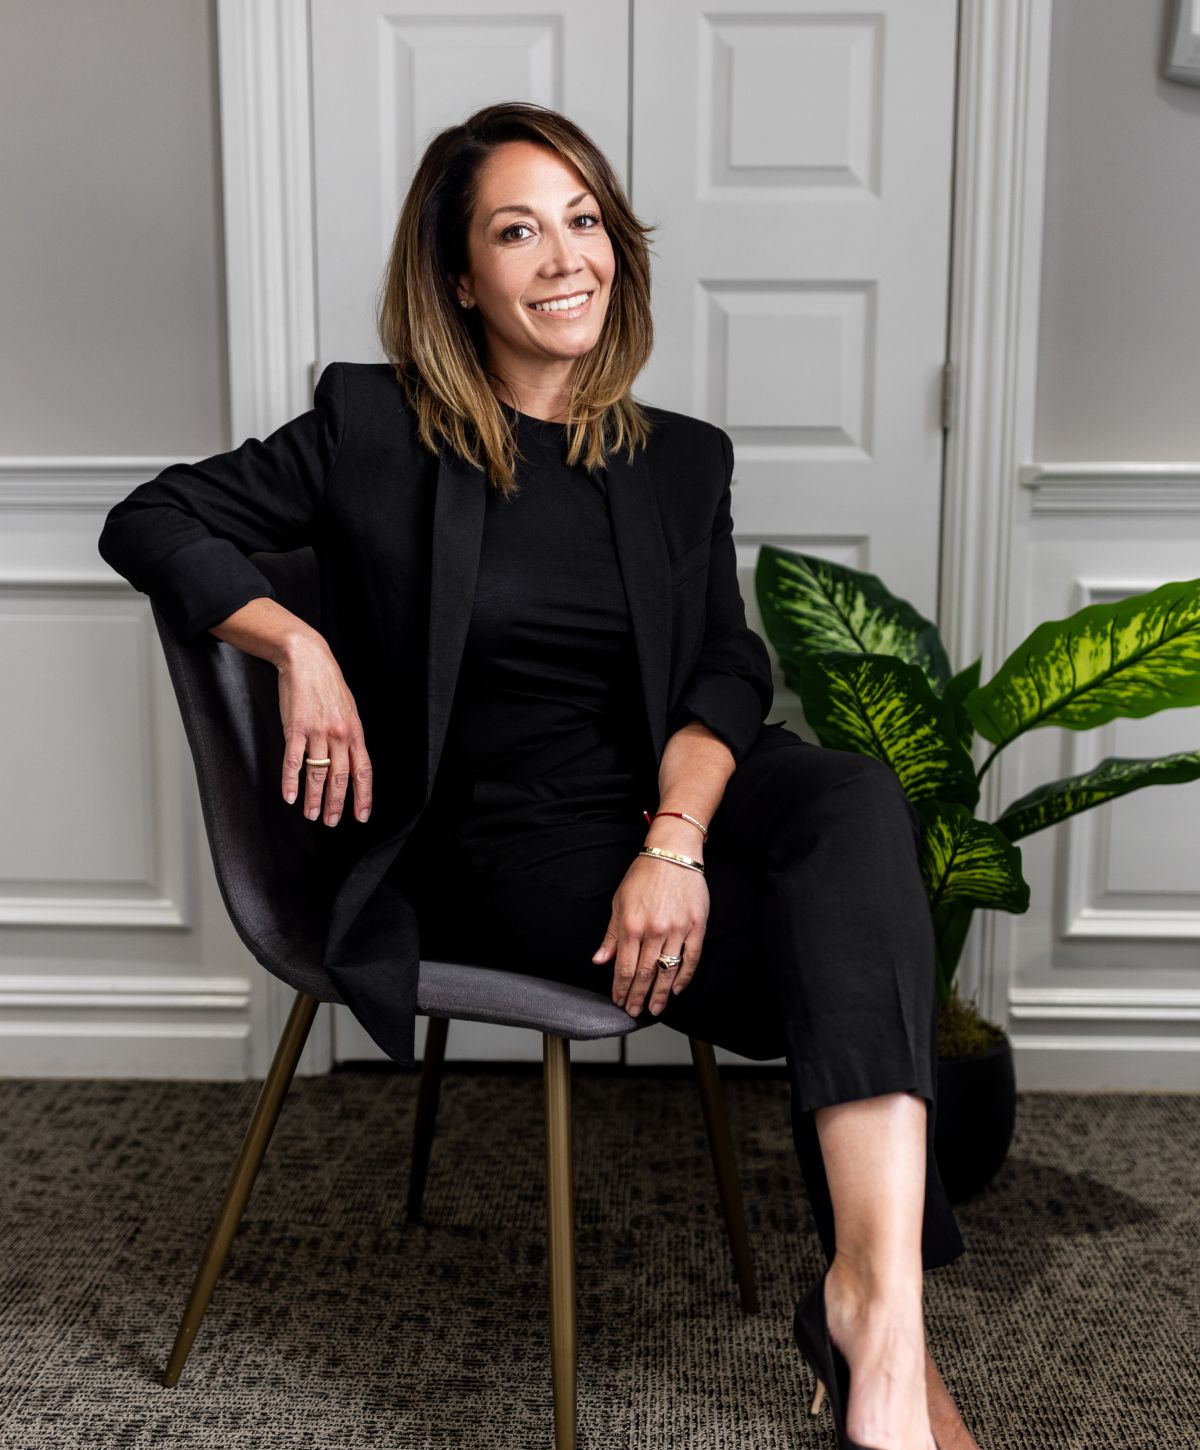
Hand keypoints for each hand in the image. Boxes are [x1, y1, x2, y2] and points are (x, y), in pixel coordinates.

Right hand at [276, 637, 372, 825]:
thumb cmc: (328, 684)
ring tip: (312, 816)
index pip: (363, 771)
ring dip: (314, 798)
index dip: (363, 796)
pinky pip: (293, 761)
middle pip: (340, 778)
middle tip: (331, 822)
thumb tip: (351, 759)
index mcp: (355, 732)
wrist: (307, 659)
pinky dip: (290, 781)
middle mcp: (339, 735)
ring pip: (317, 773)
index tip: (361, 815)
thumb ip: (350, 735)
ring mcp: (317, 732)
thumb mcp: (349, 709)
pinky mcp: (295, 728)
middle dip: (337, 804)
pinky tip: (289, 797)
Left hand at [591, 846, 707, 1016]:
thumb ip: (611, 936)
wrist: (673, 853)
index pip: (624, 967)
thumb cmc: (644, 875)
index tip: (619, 1001)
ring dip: (659, 994)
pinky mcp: (697, 926)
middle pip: (644, 973)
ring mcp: (677, 929)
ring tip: (654, 1009)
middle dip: (638, 996)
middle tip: (635, 1011)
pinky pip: (691, 958)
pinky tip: (676, 990)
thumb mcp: (619, 903)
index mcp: (631, 925)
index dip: (621, 988)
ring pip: (667, 970)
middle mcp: (654, 930)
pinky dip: (684, 977)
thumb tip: (600, 960)